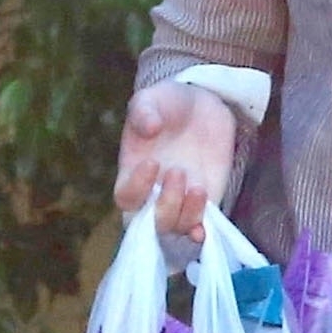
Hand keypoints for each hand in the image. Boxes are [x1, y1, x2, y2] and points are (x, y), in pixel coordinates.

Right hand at [113, 82, 238, 248]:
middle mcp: (153, 193)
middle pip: (150, 224)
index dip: (137, 187)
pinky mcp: (205, 202)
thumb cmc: (167, 104)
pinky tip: (204, 229)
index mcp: (132, 172)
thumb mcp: (151, 98)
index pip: (126, 196)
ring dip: (186, 215)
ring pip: (176, 228)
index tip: (153, 161)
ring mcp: (180, 200)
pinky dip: (200, 233)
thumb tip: (150, 127)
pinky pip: (199, 227)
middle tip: (179, 171)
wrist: (201, 106)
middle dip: (166, 206)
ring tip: (197, 186)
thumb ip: (144, 110)